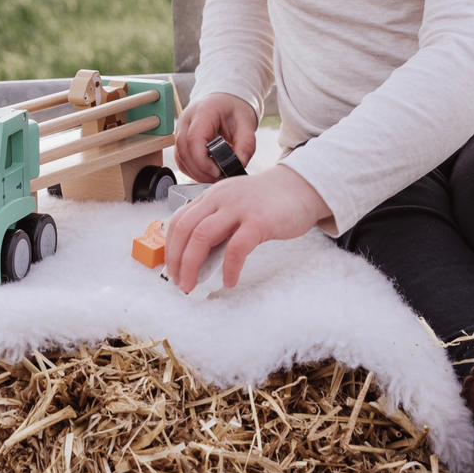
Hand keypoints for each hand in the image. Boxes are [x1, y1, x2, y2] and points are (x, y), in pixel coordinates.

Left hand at [164, 165, 332, 293]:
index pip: (179, 219)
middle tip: (179, 282)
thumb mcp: (237, 205)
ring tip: (193, 286)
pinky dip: (228, 269)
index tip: (171, 267)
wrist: (303, 186)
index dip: (170, 246)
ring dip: (192, 265)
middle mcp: (221, 198)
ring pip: (202, 237)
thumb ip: (219, 225)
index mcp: (213, 195)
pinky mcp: (259, 221)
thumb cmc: (270, 202)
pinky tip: (229, 281)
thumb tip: (201, 261)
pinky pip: (236, 249)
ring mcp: (239, 208)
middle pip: (185, 229)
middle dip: (176, 260)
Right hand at [173, 92, 258, 181]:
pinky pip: (181, 159)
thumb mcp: (247, 124)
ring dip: (196, 172)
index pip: (193, 139)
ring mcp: (181, 130)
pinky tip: (207, 172)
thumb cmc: (234, 109)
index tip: (217, 171)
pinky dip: (193, 170)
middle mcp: (186, 120)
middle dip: (200, 170)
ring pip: (180, 157)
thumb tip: (239, 165)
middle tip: (219, 177)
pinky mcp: (181, 140)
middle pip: (183, 151)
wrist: (226, 100)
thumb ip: (246, 145)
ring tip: (215, 176)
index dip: (202, 161)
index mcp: (203, 112)